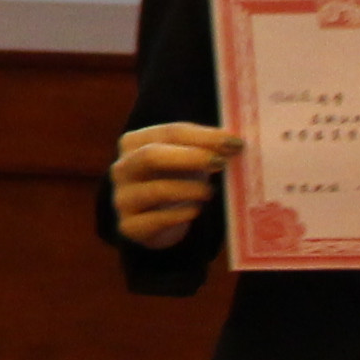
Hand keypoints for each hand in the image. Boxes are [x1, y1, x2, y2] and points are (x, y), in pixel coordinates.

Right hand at [112, 122, 234, 250]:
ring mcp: (123, 198)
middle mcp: (123, 168)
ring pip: (156, 190)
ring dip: (189, 189)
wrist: (156, 221)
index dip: (203, 136)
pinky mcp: (130, 226)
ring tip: (209, 191)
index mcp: (134, 143)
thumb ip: (206, 147)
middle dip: (190, 157)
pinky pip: (156, 220)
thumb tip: (236, 142)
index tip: (234, 142)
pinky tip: (195, 211)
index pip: (169, 133)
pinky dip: (181, 215)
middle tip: (221, 162)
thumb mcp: (188, 159)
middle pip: (151, 155)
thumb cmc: (177, 180)